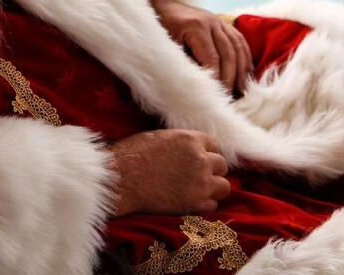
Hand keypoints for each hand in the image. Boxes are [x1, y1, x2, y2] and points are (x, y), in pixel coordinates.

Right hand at [107, 129, 230, 215]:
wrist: (119, 180)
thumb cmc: (131, 156)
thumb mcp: (158, 137)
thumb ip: (180, 142)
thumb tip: (189, 147)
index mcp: (190, 140)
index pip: (214, 145)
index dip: (206, 153)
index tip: (198, 159)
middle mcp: (200, 160)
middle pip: (222, 165)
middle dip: (212, 170)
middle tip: (197, 176)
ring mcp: (200, 183)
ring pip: (224, 186)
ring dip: (213, 188)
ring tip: (198, 190)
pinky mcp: (195, 204)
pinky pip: (212, 205)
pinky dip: (204, 204)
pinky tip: (189, 201)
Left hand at [145, 0, 251, 93]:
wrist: (158, 5)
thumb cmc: (157, 28)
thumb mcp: (165, 46)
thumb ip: (182, 63)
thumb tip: (199, 85)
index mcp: (195, 26)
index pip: (211, 58)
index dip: (216, 78)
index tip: (216, 96)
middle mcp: (211, 21)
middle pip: (228, 54)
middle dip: (230, 78)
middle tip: (230, 98)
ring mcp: (218, 20)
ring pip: (237, 47)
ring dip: (241, 71)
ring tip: (241, 91)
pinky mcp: (222, 22)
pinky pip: (239, 41)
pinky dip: (244, 58)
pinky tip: (245, 75)